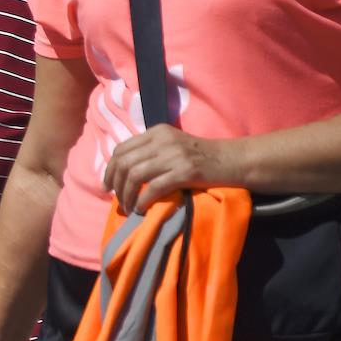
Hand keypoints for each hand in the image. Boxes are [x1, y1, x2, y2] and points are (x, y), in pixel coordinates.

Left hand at [104, 124, 235, 213]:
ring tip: (128, 207)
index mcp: (156, 132)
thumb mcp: (172, 145)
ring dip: (127, 195)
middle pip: (125, 163)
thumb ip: (150, 151)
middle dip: (115, 184)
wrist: (233, 160)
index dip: (110, 169)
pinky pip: (154, 187)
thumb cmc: (201, 156)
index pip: (122, 149)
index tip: (107, 185)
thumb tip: (123, 172)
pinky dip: (143, 200)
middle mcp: (162, 141)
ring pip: (135, 175)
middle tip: (116, 200)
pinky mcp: (185, 171)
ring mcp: (174, 155)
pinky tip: (141, 208)